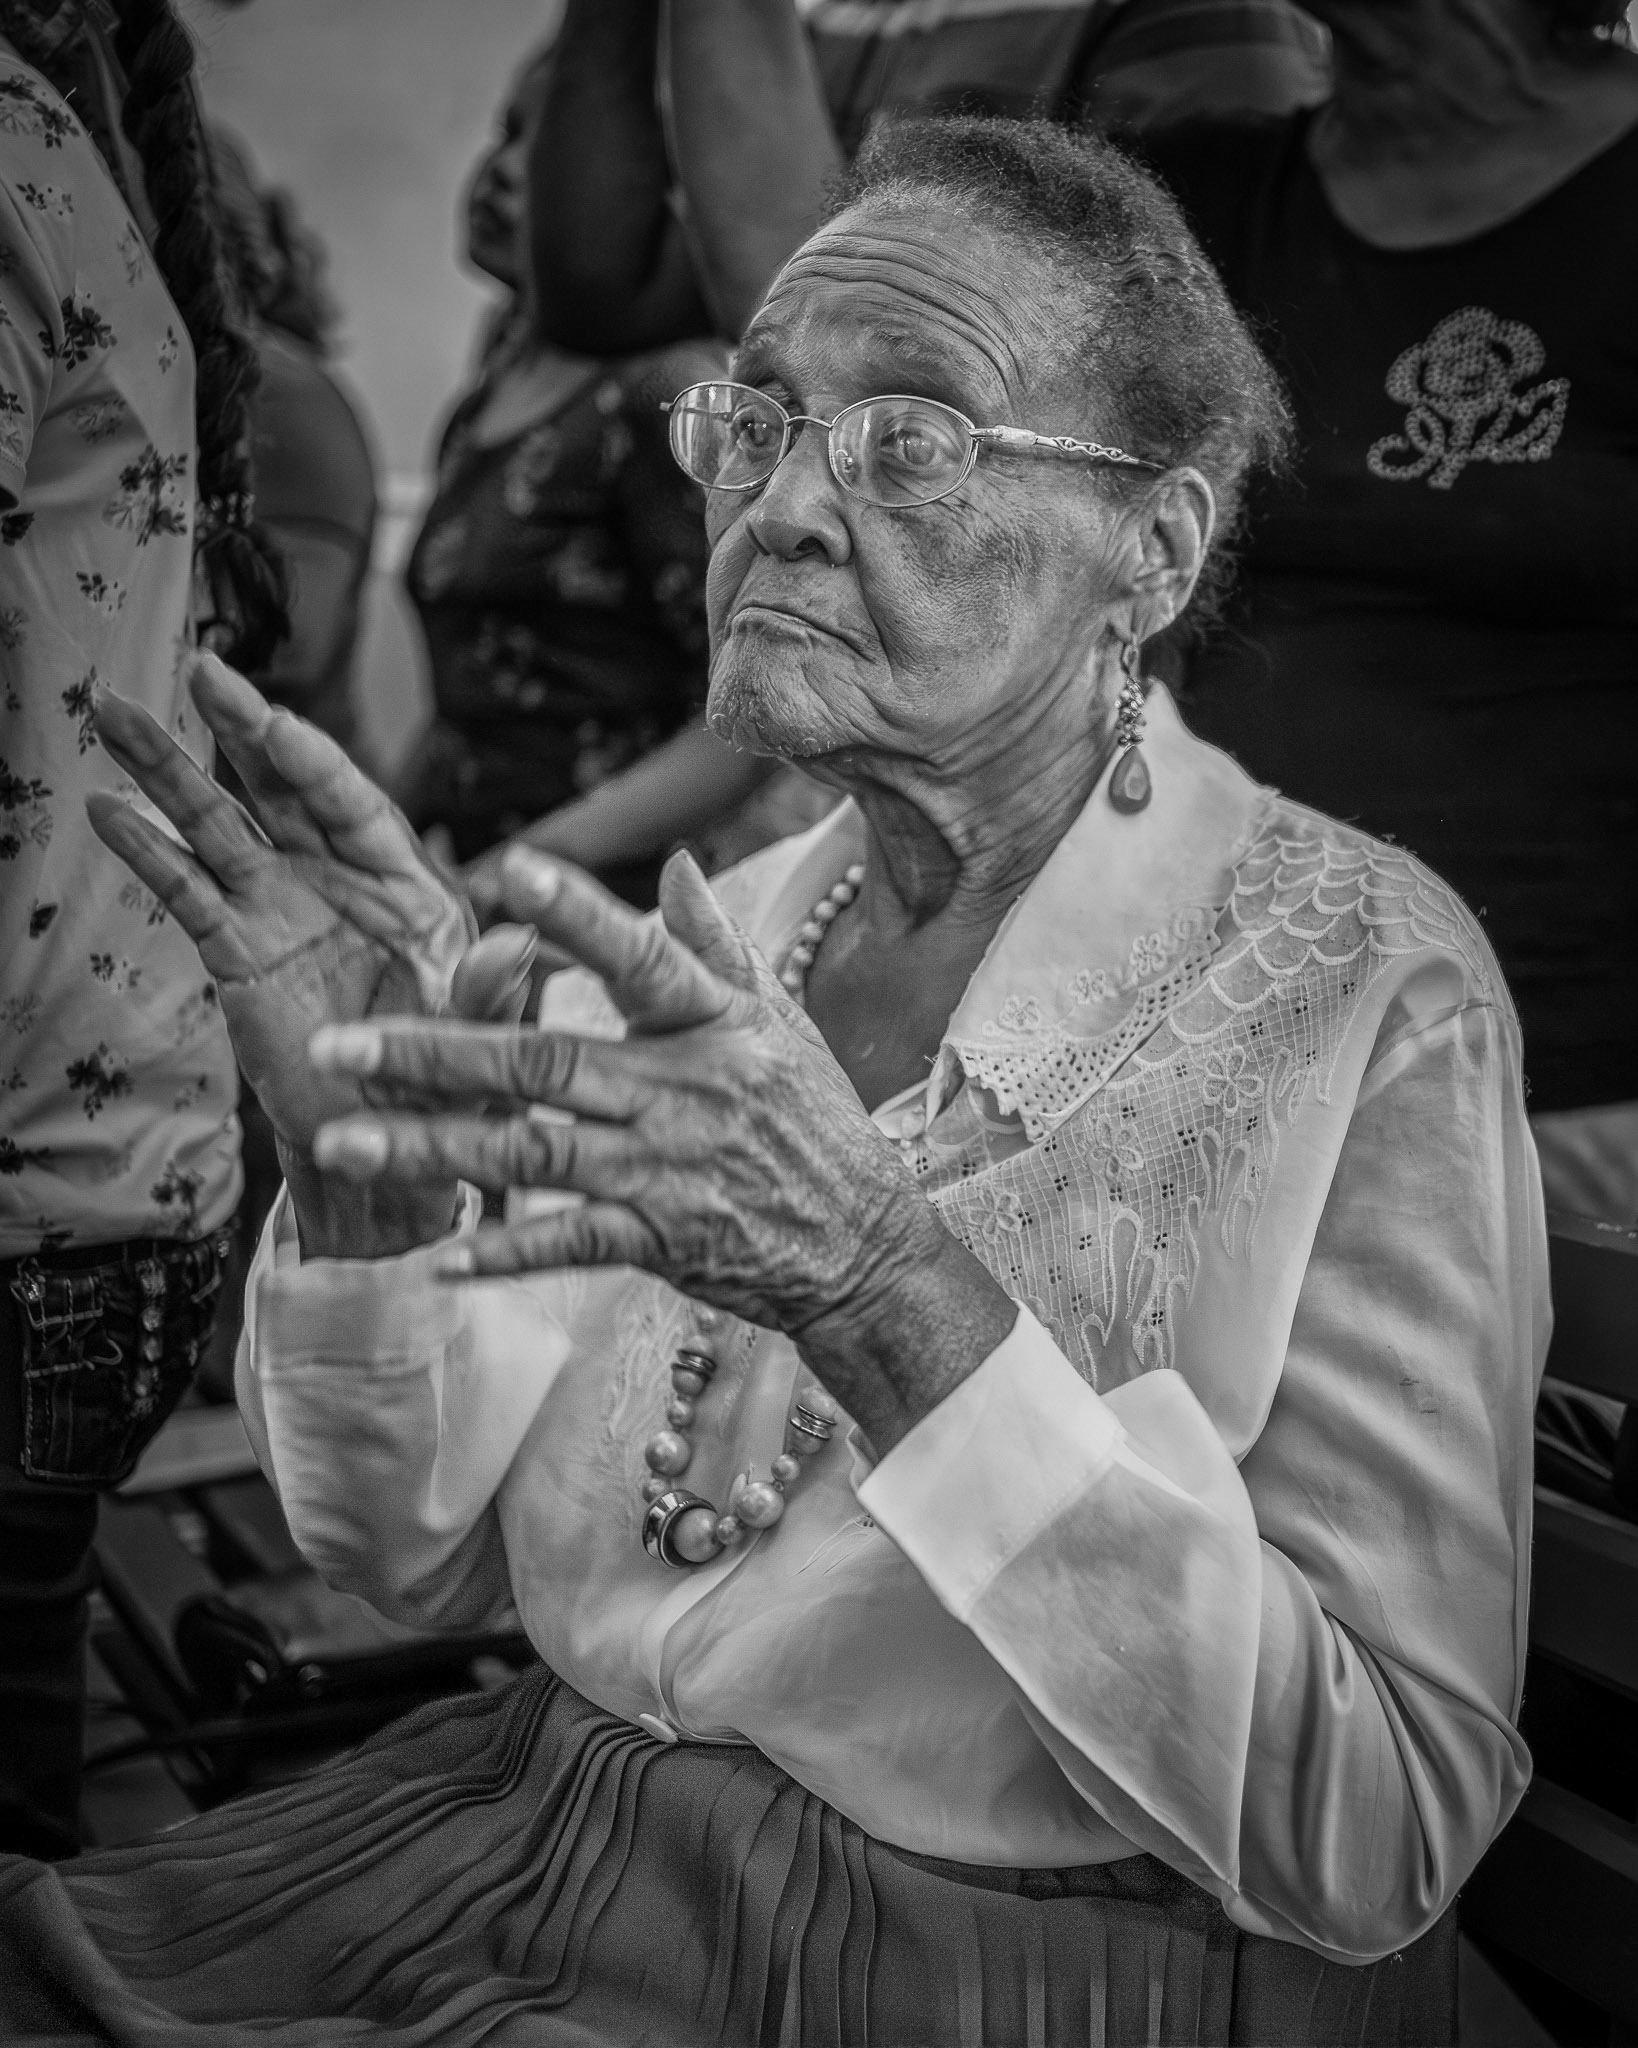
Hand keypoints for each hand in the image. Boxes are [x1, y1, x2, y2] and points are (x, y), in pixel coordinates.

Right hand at [87, 654, 539, 1252]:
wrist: (391, 1144)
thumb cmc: (454, 1083)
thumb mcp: (482, 1045)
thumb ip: (490, 995)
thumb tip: (522, 947)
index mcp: (411, 886)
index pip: (357, 806)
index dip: (314, 762)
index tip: (273, 718)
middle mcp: (344, 880)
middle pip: (286, 791)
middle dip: (243, 729)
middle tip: (201, 669)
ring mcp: (285, 908)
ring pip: (223, 826)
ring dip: (169, 771)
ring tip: (113, 713)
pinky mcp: (239, 950)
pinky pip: (190, 893)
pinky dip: (149, 854)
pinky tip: (108, 814)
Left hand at [302, 846, 1016, 1446]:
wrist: (866, 1246)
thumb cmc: (817, 1122)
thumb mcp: (782, 1023)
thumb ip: (716, 944)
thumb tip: (674, 864)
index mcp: (713, 1025)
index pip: (639, 958)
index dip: (577, 916)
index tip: (508, 872)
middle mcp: (684, 1093)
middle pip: (544, 1063)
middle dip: (435, 1052)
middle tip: (339, 1044)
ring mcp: (668, 1171)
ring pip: (533, 1154)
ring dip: (434, 1149)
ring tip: (344, 1141)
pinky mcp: (662, 1241)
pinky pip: (570, 1244)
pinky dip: (506, 1252)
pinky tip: (440, 1255)